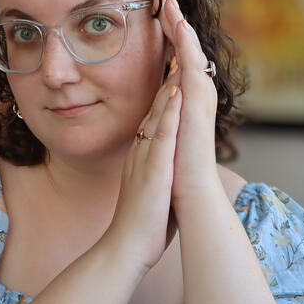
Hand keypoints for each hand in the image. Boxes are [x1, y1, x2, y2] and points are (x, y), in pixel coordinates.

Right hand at [103, 66, 181, 274]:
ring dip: (169, 88)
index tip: (173, 72)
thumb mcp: (146, 191)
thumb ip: (152, 174)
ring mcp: (145, 161)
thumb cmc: (140, 225)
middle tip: (175, 54)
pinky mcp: (153, 173)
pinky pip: (162, 139)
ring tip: (179, 60)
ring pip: (158, 118)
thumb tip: (160, 169)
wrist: (124, 249)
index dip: (163, 94)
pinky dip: (170, 114)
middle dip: (166, 81)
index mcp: (141, 158)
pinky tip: (177, 94)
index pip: (154, 120)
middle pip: (155, 111)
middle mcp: (140, 153)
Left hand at [156, 0, 218, 202]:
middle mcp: (192, 101)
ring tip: (171, 4)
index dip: (166, 43)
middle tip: (166, 0)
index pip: (173, 67)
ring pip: (189, 57)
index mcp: (181, 107)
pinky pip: (190, 71)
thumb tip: (152, 118)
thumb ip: (159, 125)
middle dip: (175, 27)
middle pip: (183, 55)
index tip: (156, 21)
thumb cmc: (175, 173)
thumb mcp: (161, 142)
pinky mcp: (197, 109)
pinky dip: (186, 49)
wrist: (190, 196)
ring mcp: (197, 103)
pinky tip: (179, 29)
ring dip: (180, 29)